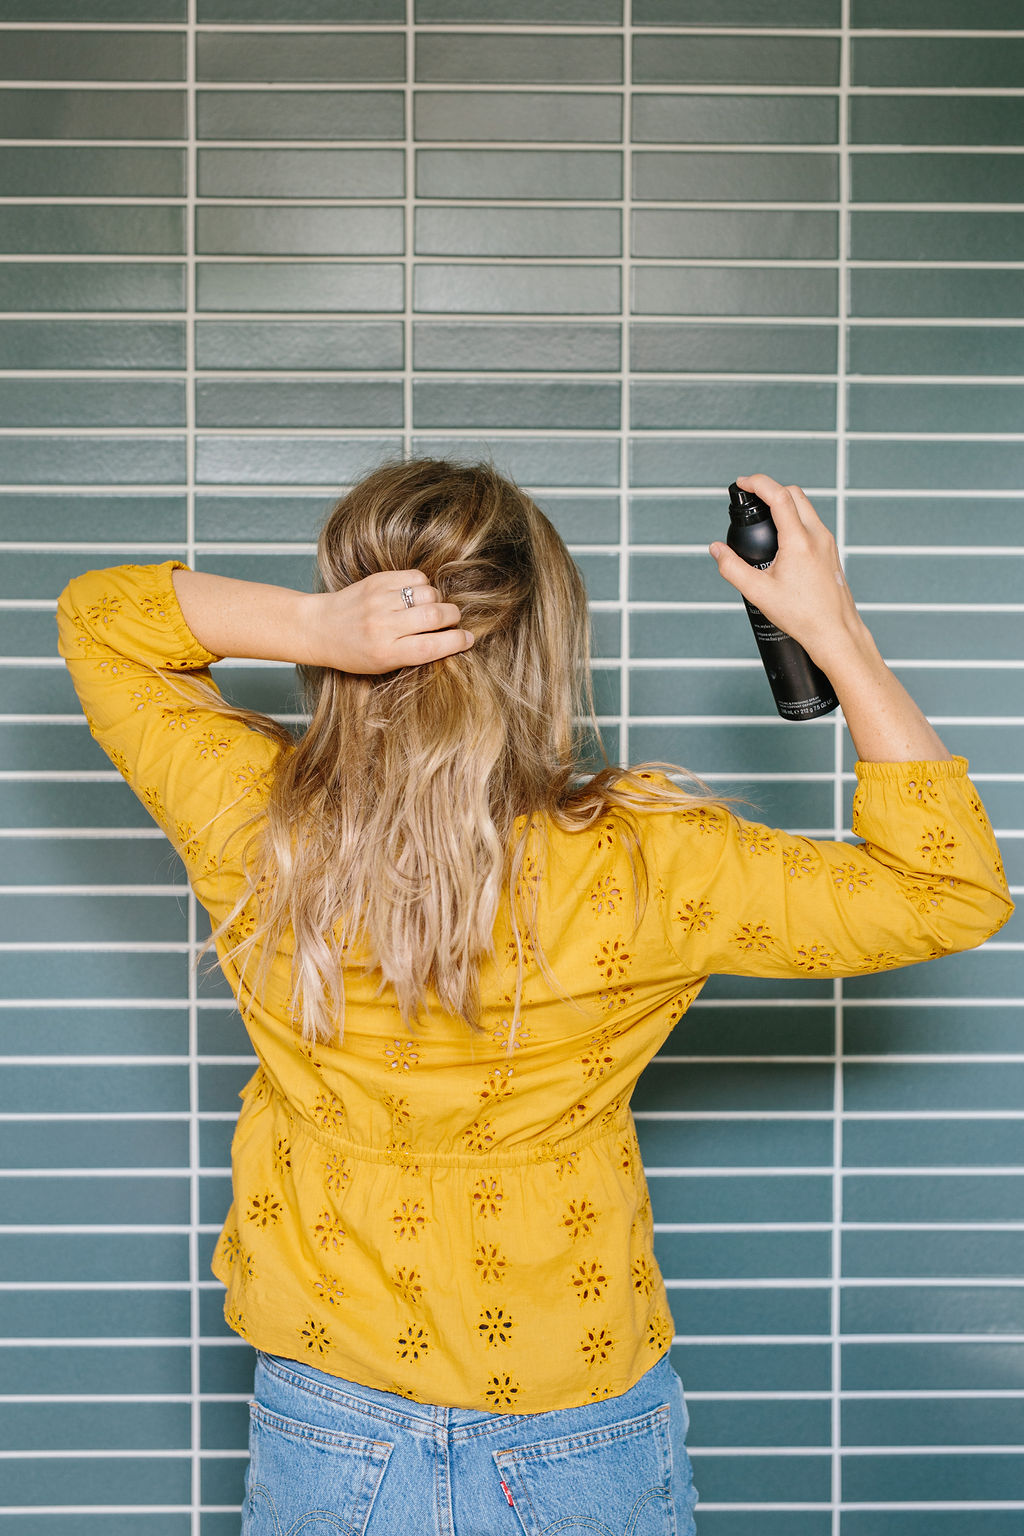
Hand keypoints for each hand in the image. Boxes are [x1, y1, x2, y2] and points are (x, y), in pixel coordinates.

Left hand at [301, 570, 474, 673]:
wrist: (320, 628)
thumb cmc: (354, 653)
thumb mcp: (383, 665)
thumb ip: (415, 654)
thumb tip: (450, 639)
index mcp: (386, 652)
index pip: (432, 647)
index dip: (457, 642)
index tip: (468, 639)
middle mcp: (383, 626)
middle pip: (435, 615)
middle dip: (453, 617)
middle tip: (452, 620)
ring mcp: (379, 600)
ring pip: (428, 593)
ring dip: (437, 600)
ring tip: (430, 608)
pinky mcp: (377, 581)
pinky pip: (415, 577)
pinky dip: (423, 586)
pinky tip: (415, 595)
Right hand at [708, 474, 864, 667]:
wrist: (835, 632)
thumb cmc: (803, 616)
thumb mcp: (758, 593)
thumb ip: (732, 568)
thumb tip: (716, 550)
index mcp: (799, 541)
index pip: (778, 496)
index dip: (758, 483)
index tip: (742, 483)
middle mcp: (817, 536)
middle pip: (794, 493)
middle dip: (770, 488)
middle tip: (751, 497)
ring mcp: (828, 542)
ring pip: (806, 506)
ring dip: (784, 502)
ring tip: (764, 516)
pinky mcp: (831, 551)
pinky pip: (812, 522)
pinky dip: (795, 517)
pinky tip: (782, 537)